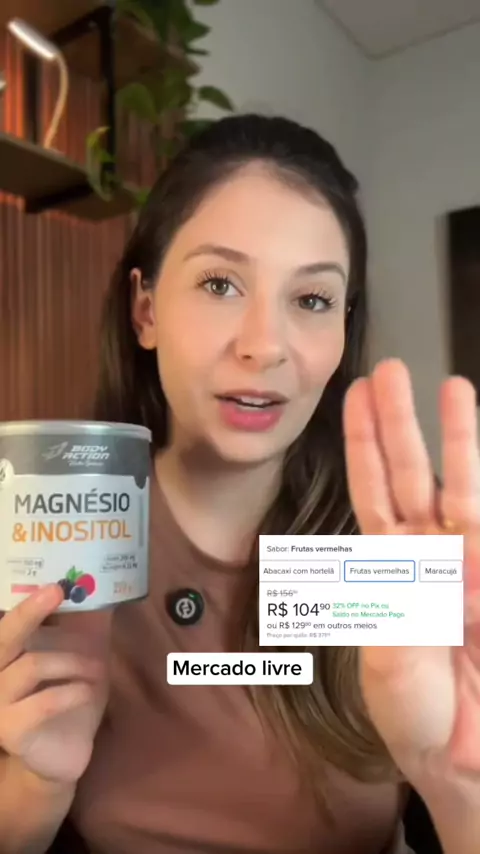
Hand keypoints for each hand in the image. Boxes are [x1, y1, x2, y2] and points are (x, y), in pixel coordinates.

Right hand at [0, 584, 110, 784]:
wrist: (65, 750)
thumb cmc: (68, 692)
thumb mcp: (81, 652)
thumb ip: (84, 621)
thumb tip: (101, 583)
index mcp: (9, 650)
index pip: (9, 619)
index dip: (27, 601)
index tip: (53, 584)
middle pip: (5, 636)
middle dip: (29, 612)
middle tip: (56, 591)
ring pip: (32, 665)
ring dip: (72, 661)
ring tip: (98, 667)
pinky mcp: (12, 729)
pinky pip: (44, 702)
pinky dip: (72, 692)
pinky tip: (88, 691)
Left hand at [343, 359, 479, 795]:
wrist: (463, 758)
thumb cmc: (418, 713)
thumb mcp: (388, 665)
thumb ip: (392, 613)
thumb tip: (398, 558)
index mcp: (388, 568)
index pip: (373, 491)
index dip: (363, 443)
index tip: (355, 399)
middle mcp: (429, 555)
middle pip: (413, 474)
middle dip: (402, 422)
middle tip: (391, 370)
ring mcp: (468, 564)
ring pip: (463, 489)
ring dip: (459, 441)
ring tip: (456, 387)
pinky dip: (479, 490)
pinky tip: (479, 449)